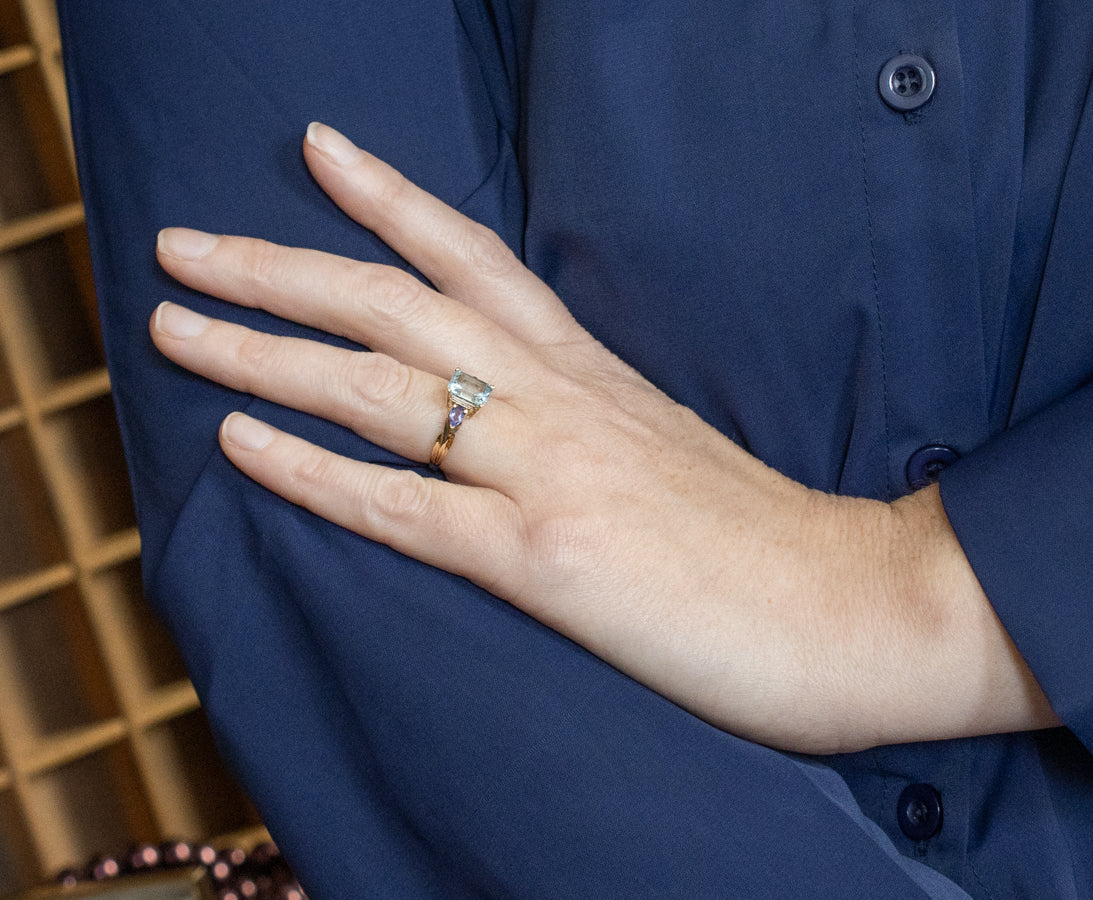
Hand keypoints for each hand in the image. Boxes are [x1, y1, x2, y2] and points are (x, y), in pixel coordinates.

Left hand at [152, 123, 1056, 752]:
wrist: (857, 606)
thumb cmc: (768, 541)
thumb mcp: (669, 452)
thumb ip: (594, 424)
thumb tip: (527, 424)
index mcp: (594, 375)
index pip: (476, 260)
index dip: (390, 201)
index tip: (318, 152)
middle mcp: (562, 401)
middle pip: (398, 307)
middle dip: (282, 265)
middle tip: (186, 241)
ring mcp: (550, 472)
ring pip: (380, 389)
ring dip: (264, 351)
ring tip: (172, 327)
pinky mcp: (545, 558)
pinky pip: (402, 507)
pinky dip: (311, 473)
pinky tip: (240, 447)